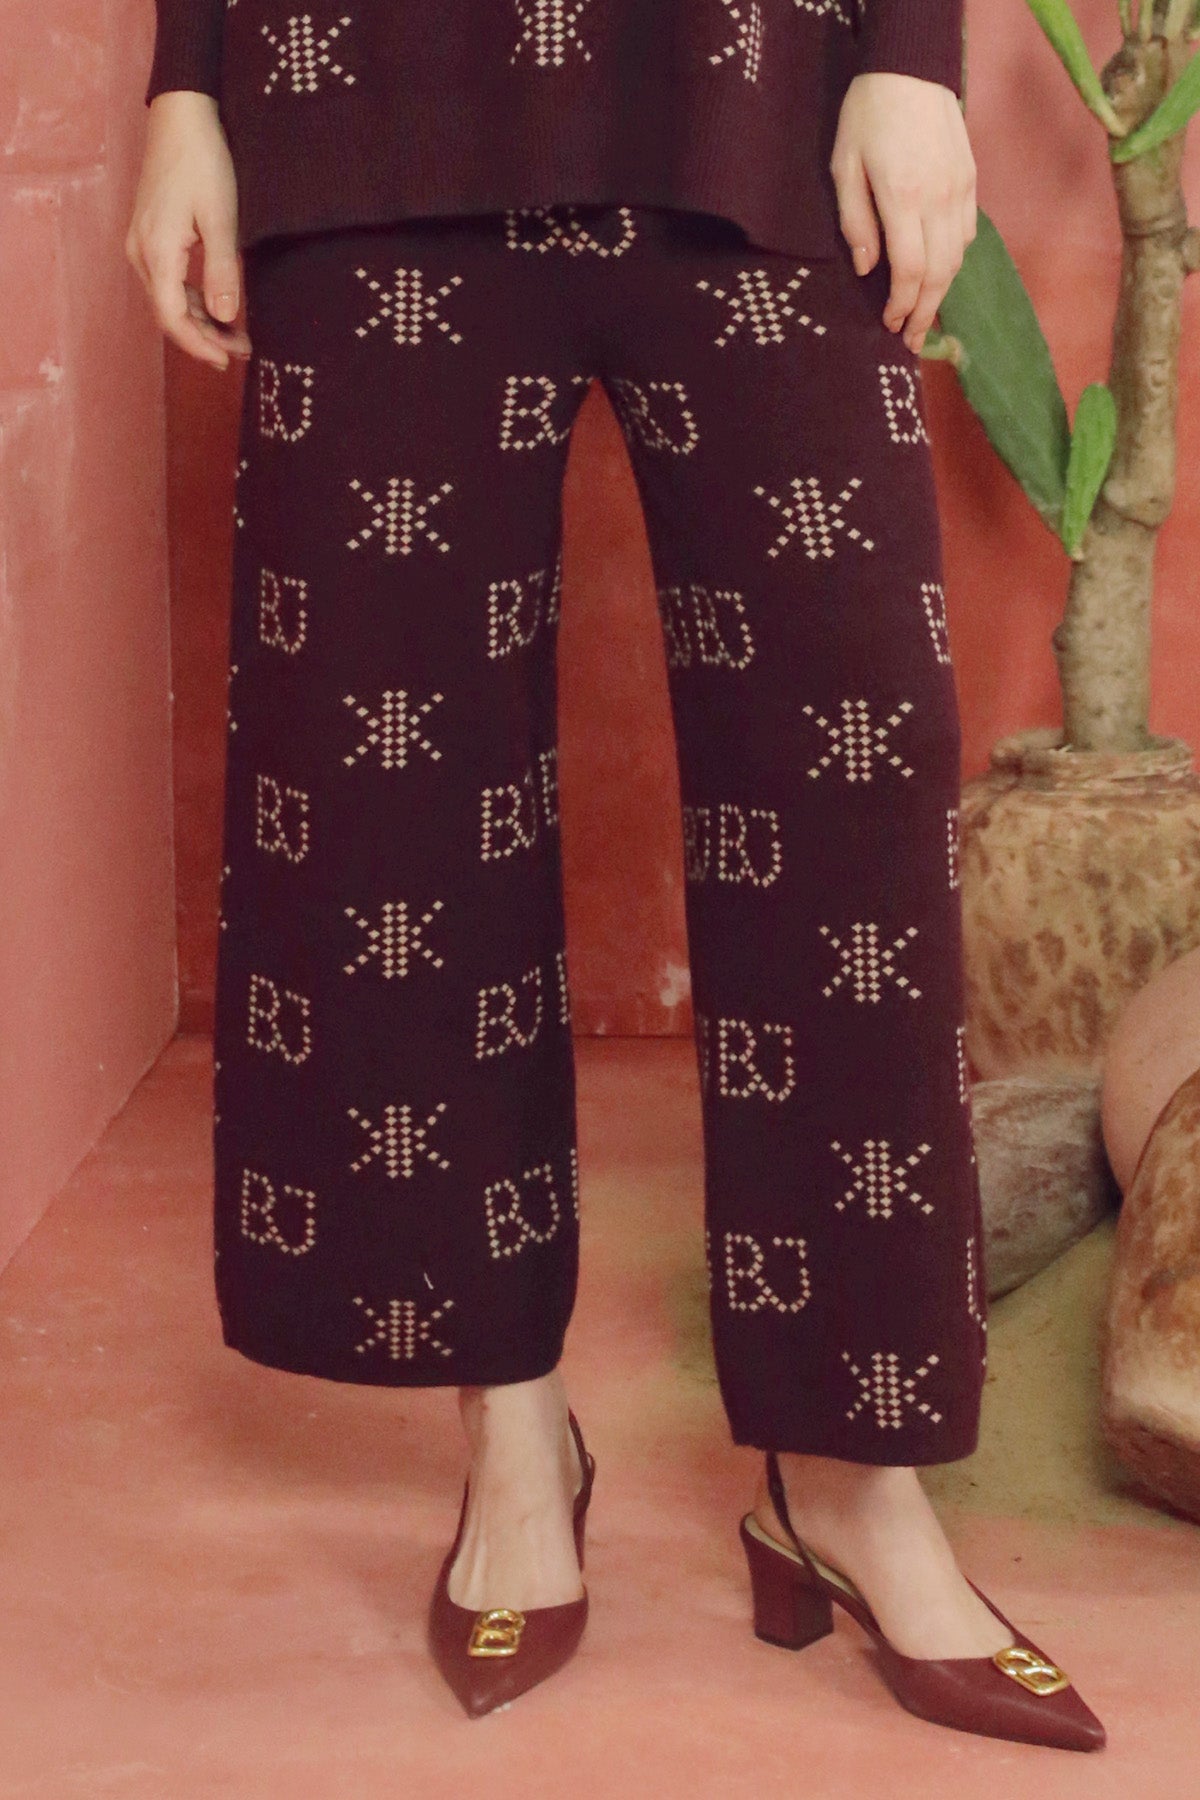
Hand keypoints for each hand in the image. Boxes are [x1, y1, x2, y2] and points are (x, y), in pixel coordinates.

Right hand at [125, 91, 251, 369]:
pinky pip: (167, 282)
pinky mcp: (149, 237)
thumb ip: (222, 271)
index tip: (228, 361)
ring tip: (237, 335)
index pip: (173, 318)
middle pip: (168, 314)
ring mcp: (141, 244)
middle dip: (205, 338)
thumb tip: (226, 318)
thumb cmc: (203, 161)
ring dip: (201, 321)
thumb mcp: (221, 218)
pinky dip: (192, 300)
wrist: (180, 117)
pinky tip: (218, 307)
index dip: (200, 346)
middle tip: (242, 351)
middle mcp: (140, 253)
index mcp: (156, 252)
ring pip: (168, 300)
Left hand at [830, 71, 975, 351]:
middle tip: (911, 341)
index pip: (909, 271)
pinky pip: (966, 234)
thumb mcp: (845, 165)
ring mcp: (959, 190)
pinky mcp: (970, 180)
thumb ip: (855, 221)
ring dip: (941, 293)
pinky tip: (938, 273)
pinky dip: (953, 261)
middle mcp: (938, 199)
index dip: (901, 306)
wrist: (911, 66)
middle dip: (924, 313)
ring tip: (924, 316)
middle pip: (939, 274)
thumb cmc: (868, 114)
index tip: (889, 325)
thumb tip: (867, 269)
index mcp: (903, 197)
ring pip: (957, 259)